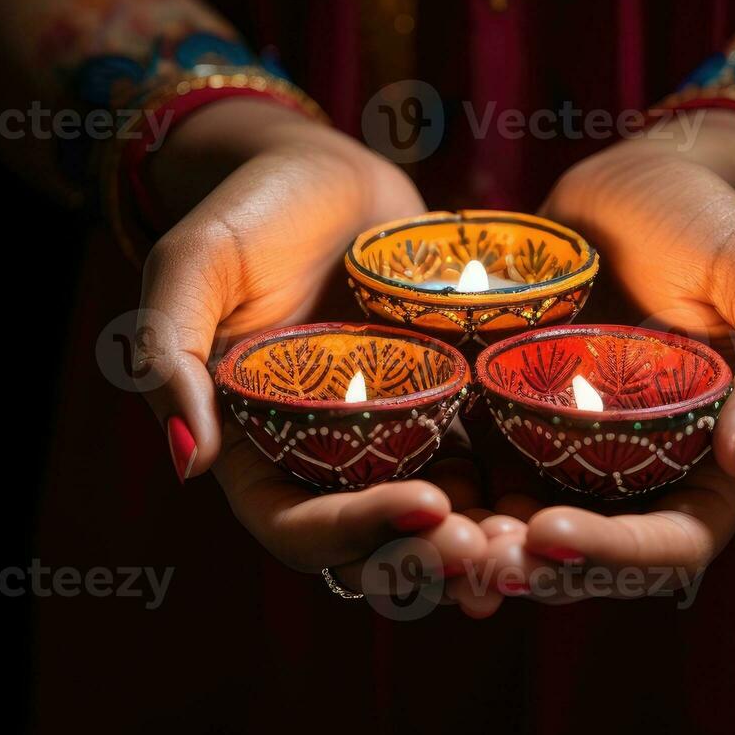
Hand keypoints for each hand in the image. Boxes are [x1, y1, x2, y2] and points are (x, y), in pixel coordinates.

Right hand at [134, 99, 486, 591]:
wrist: (329, 172)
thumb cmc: (252, 212)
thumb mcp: (195, 268)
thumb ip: (172, 356)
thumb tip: (186, 463)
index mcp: (255, 451)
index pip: (297, 526)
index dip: (356, 533)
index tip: (427, 504)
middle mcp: (323, 464)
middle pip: (373, 547)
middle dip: (430, 562)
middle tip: (491, 555)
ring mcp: (391, 443)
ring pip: (436, 524)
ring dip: (480, 549)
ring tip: (532, 547)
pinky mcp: (447, 414)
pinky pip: (483, 468)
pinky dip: (514, 498)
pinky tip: (563, 501)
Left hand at [449, 111, 734, 611]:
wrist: (628, 178)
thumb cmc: (707, 220)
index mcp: (708, 464)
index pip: (671, 542)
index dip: (611, 554)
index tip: (547, 529)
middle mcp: (638, 474)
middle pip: (590, 555)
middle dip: (531, 566)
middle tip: (470, 556)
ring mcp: (571, 452)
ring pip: (524, 528)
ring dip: (481, 546)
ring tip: (430, 534)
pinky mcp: (514, 421)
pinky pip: (481, 474)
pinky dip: (450, 495)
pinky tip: (406, 490)